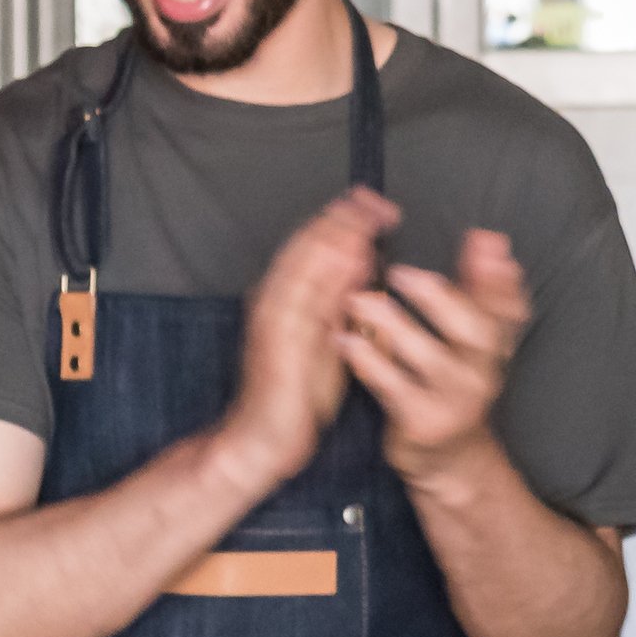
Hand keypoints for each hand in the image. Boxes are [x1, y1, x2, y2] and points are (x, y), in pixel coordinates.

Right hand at [223, 192, 394, 482]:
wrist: (260, 439)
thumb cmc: (294, 393)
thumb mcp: (326, 340)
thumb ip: (341, 303)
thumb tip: (365, 261)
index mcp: (283, 298)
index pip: (313, 247)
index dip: (343, 220)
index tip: (374, 203)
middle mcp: (273, 300)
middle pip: (307, 246)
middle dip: (342, 219)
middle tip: (375, 197)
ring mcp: (272, 319)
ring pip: (302, 264)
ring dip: (334, 236)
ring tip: (365, 215)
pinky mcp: (277, 341)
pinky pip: (304, 297)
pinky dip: (326, 274)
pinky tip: (351, 258)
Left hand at [342, 228, 527, 488]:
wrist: (446, 456)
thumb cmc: (452, 385)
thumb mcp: (473, 343)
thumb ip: (481, 292)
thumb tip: (491, 241)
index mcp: (494, 348)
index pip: (506, 306)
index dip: (497, 276)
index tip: (483, 242)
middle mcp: (482, 373)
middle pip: (474, 330)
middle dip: (439, 298)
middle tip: (400, 273)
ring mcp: (453, 400)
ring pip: (427, 356)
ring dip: (391, 324)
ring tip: (359, 300)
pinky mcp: (422, 422)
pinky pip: (392, 387)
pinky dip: (367, 362)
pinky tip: (345, 341)